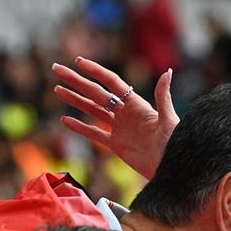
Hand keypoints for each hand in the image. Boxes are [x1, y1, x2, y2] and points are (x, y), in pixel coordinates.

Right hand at [52, 58, 177, 179]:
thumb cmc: (174, 143)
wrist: (171, 168)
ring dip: (75, 100)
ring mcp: (119, 128)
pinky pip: (95, 134)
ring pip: (92, 111)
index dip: (95, 71)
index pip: (111, 82)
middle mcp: (125, 113)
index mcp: (136, 103)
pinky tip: (66, 119)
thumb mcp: (169, 119)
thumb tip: (167, 72)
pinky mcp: (116, 145)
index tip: (78, 62)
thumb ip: (163, 96)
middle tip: (57, 69)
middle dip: (76, 81)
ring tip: (58, 89)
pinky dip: (80, 127)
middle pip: (96, 93)